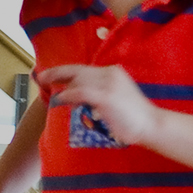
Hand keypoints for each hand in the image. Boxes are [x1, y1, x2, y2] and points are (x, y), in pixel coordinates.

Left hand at [38, 64, 160, 144]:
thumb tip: (77, 98)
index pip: (84, 69)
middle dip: (57, 73)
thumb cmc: (135, 117)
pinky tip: (58, 100)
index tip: (51, 74)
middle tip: (41, 77)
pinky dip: (67, 95)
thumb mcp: (117, 98)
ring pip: (77, 80)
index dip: (65, 70)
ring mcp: (108, 83)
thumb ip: (100, 93)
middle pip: (78, 70)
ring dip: (61, 88)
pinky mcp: (105, 96)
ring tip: (49, 93)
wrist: (151, 124)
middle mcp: (109, 73)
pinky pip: (79, 92)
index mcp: (113, 72)